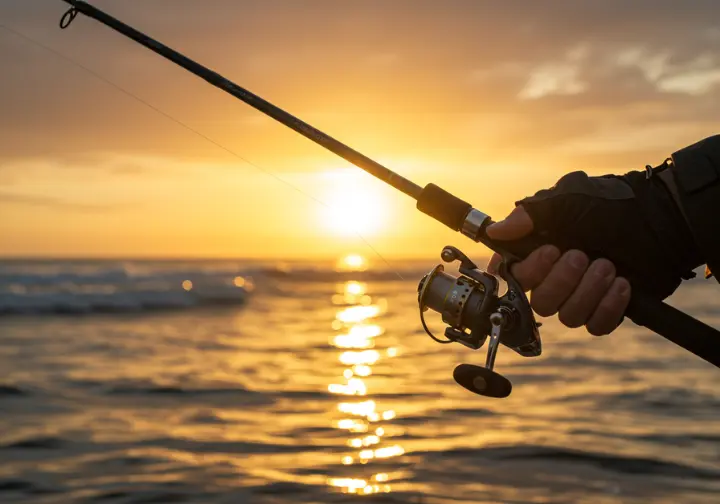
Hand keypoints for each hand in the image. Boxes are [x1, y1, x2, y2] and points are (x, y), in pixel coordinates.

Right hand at [486, 206, 630, 335]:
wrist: (659, 219)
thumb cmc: (610, 205)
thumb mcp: (566, 200)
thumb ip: (528, 215)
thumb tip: (494, 230)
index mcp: (538, 252)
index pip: (513, 276)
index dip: (528, 272)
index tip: (549, 251)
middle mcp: (554, 278)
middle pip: (540, 303)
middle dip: (563, 280)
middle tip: (583, 255)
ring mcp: (579, 296)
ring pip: (567, 317)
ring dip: (589, 291)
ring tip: (608, 265)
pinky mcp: (604, 310)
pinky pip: (595, 326)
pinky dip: (608, 308)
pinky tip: (622, 285)